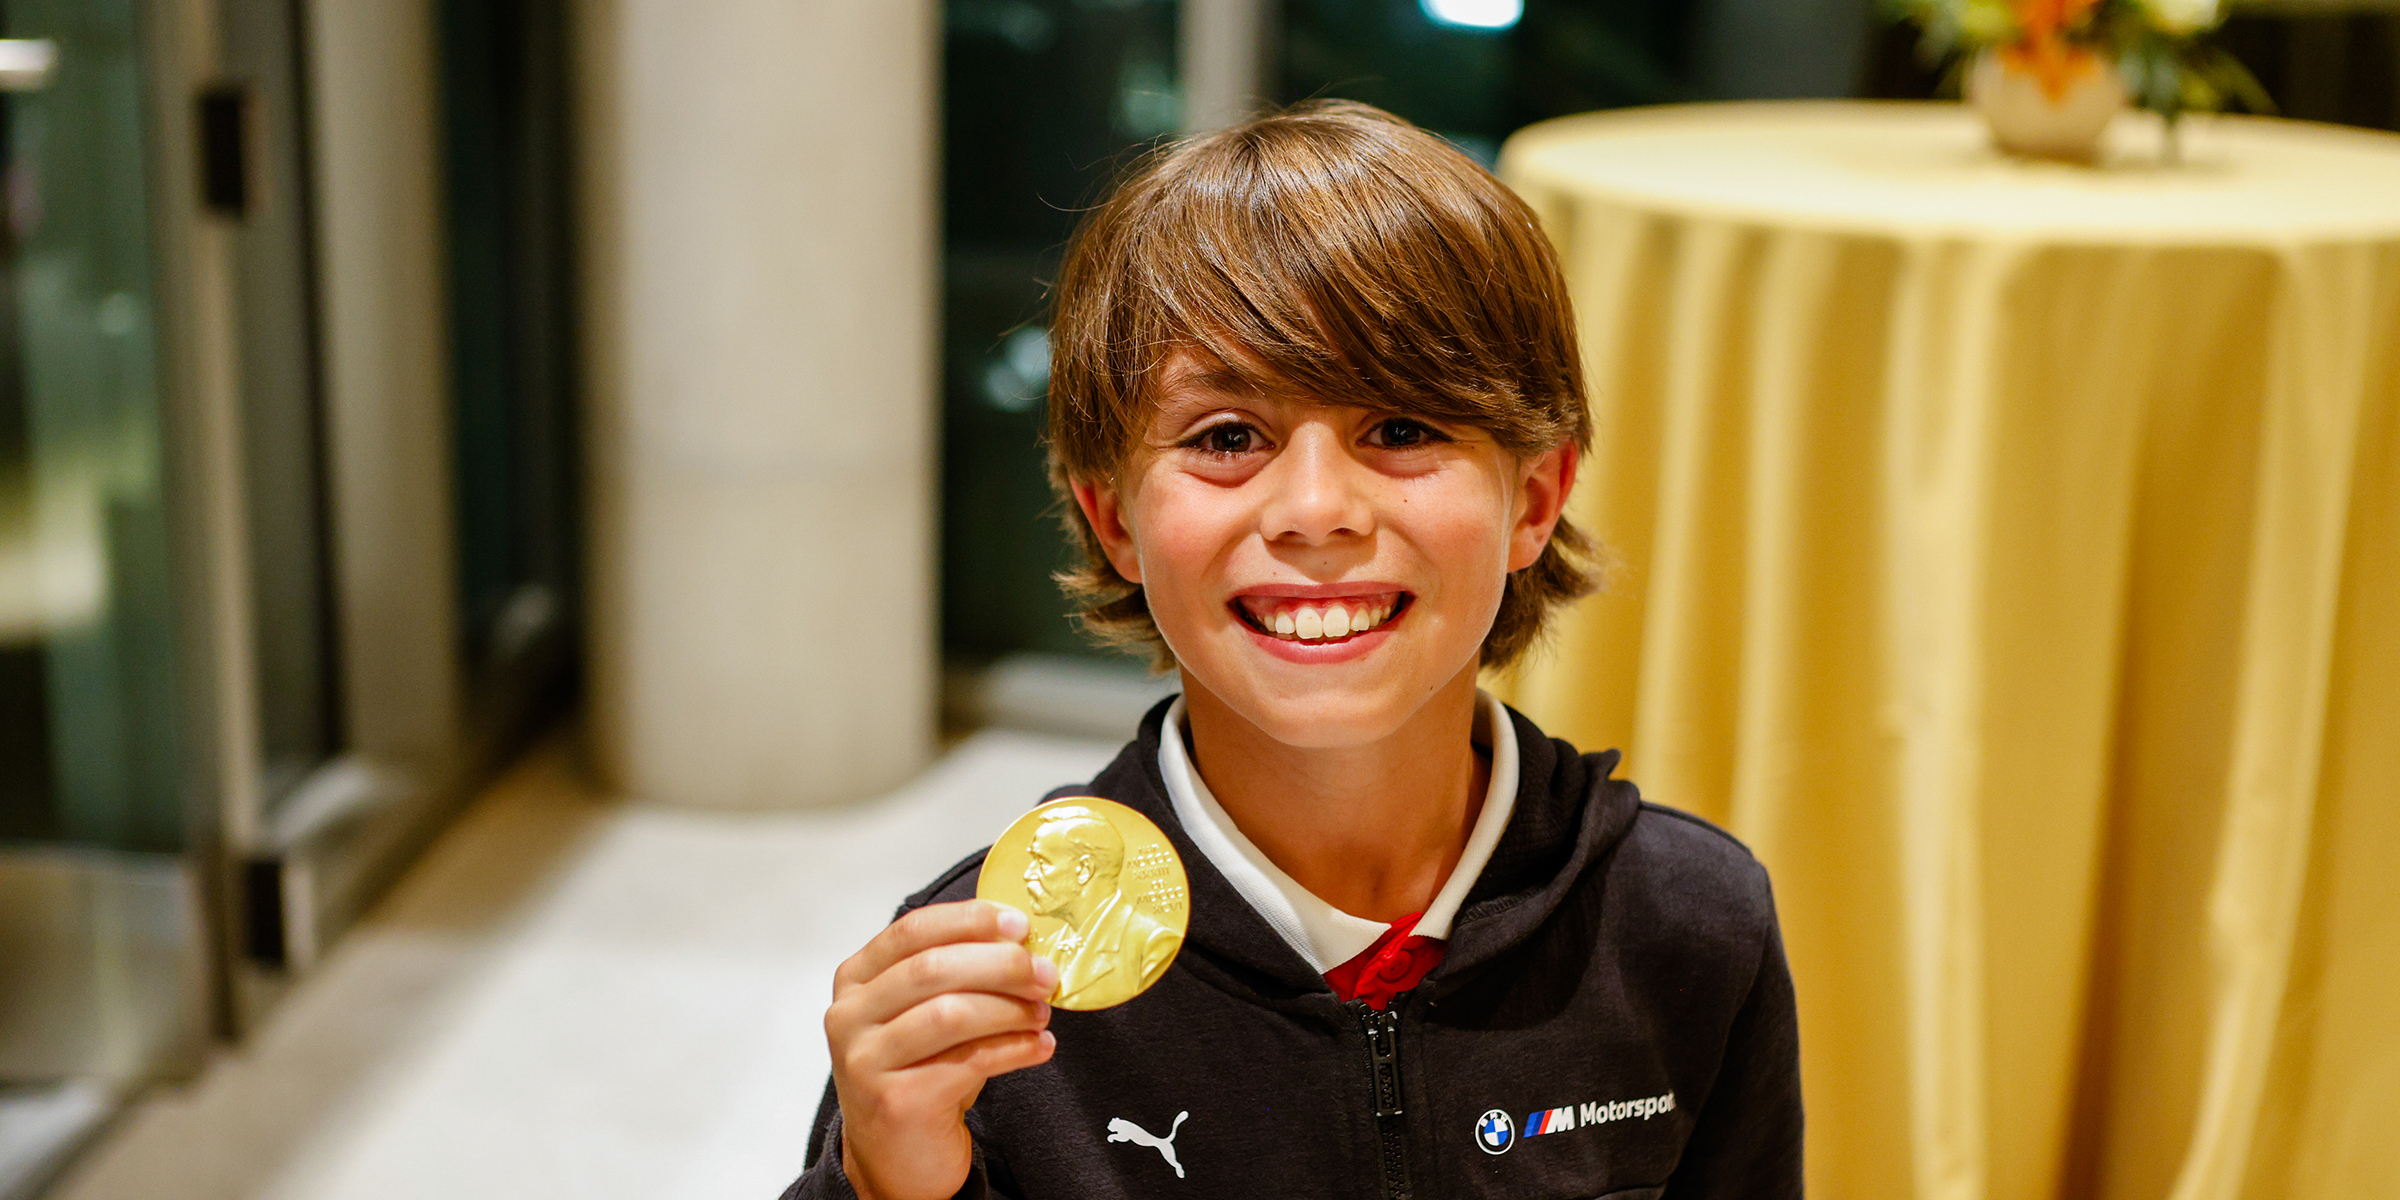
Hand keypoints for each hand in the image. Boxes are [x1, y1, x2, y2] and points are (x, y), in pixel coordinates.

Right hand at [826, 900, 1057, 1199]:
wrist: (895, 1154)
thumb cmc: (920, 1070)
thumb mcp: (927, 1011)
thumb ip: (958, 972)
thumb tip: (1023, 939)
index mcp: (856, 979)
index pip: (912, 930)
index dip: (970, 921)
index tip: (1020, 923)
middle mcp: (850, 1016)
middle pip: (932, 969)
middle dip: (1000, 965)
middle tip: (1045, 972)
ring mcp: (866, 1061)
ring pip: (950, 1013)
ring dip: (1010, 1009)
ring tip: (1041, 1013)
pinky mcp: (896, 1101)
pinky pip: (968, 1061)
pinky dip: (1014, 1048)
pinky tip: (1039, 1046)